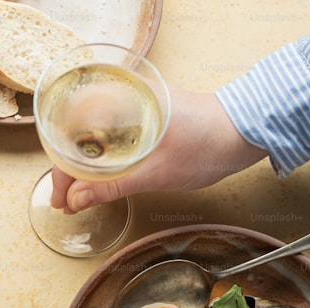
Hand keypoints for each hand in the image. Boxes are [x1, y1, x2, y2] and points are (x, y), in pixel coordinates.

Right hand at [50, 90, 268, 212]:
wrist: (248, 129)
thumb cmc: (207, 144)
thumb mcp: (155, 173)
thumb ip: (112, 187)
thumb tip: (77, 200)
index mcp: (119, 104)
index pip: (72, 138)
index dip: (62, 173)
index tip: (61, 200)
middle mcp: (123, 102)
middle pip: (79, 139)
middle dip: (70, 173)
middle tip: (67, 204)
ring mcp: (135, 111)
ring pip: (95, 141)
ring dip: (85, 170)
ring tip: (80, 197)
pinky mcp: (147, 121)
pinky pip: (113, 140)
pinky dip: (103, 162)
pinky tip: (100, 181)